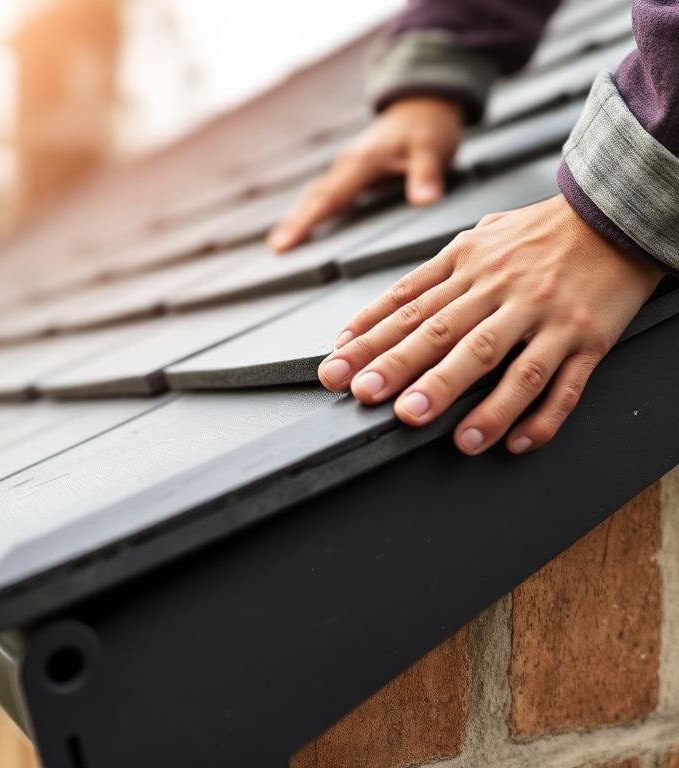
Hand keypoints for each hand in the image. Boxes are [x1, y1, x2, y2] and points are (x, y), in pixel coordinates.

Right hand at [268, 97, 462, 251]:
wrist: (423, 103)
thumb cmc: (427, 127)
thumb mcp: (432, 148)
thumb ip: (427, 175)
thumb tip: (425, 200)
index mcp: (361, 161)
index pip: (328, 197)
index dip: (306, 221)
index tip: (285, 241)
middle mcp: (347, 164)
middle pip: (314, 196)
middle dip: (294, 222)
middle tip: (275, 249)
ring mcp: (346, 167)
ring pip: (315, 194)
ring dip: (298, 217)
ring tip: (281, 243)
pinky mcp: (349, 171)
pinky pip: (325, 192)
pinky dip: (311, 209)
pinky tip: (303, 225)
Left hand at [318, 194, 663, 454]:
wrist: (614, 214)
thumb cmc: (538, 234)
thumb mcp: (476, 240)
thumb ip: (429, 278)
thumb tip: (375, 316)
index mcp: (469, 264)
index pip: (408, 305)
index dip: (368, 338)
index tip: (338, 367)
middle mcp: (503, 289)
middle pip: (446, 332)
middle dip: (403, 366)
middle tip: (371, 394)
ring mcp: (545, 315)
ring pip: (503, 361)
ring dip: (469, 400)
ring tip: (441, 431)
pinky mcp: (587, 337)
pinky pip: (564, 384)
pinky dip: (541, 417)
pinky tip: (515, 441)